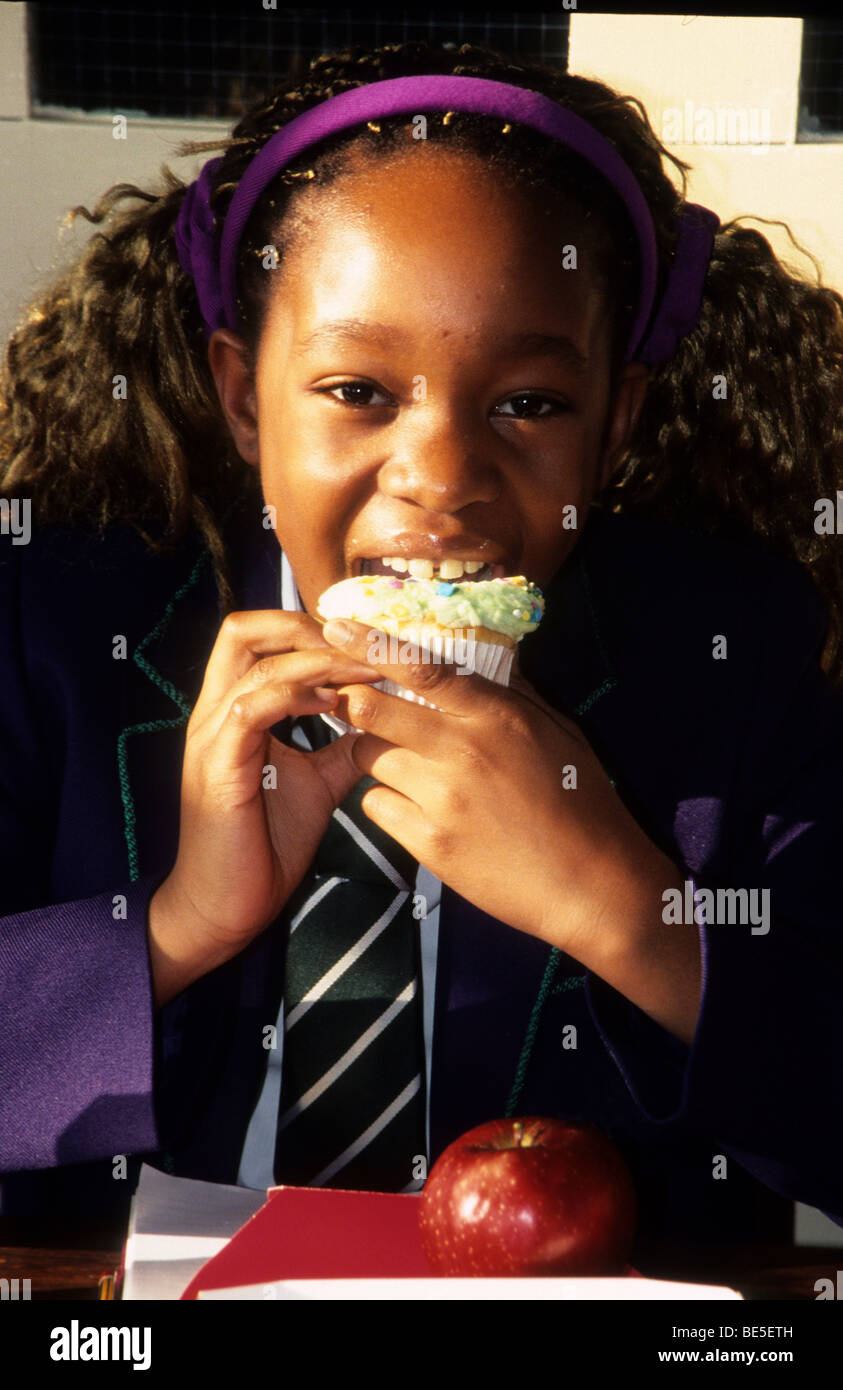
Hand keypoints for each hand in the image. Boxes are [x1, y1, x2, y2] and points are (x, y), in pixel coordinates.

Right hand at [148, 611, 380, 1003]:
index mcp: (236, 709)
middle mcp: (216, 711)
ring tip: (366, 668)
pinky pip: (250, 709)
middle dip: (308, 625)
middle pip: (243, 629)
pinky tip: (332, 703)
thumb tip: (388, 723)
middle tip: (364, 644)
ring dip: (316, 659)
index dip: (311, 628)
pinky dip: (293, 696)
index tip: (368, 644)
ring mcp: (212, 736)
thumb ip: (343, 747)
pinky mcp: (217, 767)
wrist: (225, 906)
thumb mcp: (317, 783)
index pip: (259, 637)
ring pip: (256, 663)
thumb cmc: (264, 845)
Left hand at [321, 619, 669, 956]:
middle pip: (370, 709)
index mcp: (496, 715)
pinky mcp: (430, 844)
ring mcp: (442, 799)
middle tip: (350, 703)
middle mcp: (463, 750)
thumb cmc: (582, 802)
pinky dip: (384, 801)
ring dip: (371, 754)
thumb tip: (480, 657)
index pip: (420, 666)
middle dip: (351, 701)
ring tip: (401, 764)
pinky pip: (375, 805)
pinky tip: (413, 807)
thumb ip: (512, 693)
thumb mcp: (558, 732)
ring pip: (365, 757)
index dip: (369, 644)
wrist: (592, 885)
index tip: (334, 628)